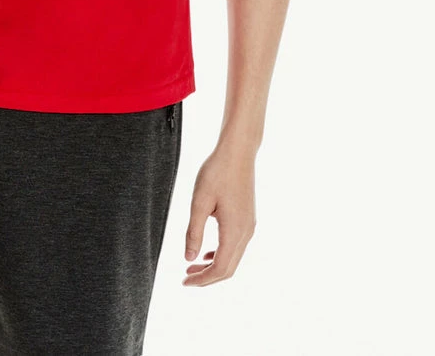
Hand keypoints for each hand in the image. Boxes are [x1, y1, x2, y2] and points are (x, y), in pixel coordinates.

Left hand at [182, 142, 257, 285]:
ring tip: (193, 267)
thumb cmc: (217, 172)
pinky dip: (221, 255)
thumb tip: (189, 259)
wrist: (238, 152)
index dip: (202, 279)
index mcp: (234, 230)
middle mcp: (246, 233)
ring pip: (233, 258)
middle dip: (207, 277)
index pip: (220, 268)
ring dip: (214, 267)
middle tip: (186, 278)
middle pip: (228, 268)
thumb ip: (194, 232)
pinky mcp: (248, 219)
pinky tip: (207, 252)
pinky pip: (236, 246)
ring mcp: (249, 226)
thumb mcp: (199, 201)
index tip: (184, 282)